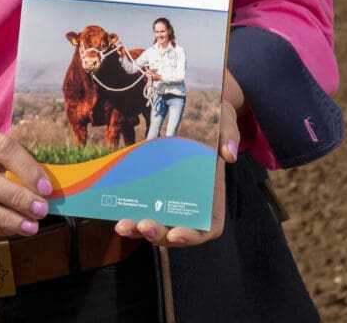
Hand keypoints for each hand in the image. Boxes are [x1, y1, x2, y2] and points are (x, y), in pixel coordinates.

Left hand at [115, 70, 244, 247]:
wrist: (197, 111)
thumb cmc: (216, 121)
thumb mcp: (226, 122)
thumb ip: (229, 136)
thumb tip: (228, 153)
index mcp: (213, 198)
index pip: (208, 228)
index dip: (192, 236)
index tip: (176, 233)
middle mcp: (192, 206)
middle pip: (177, 232)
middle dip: (160, 235)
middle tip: (144, 227)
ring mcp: (171, 202)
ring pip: (156, 226)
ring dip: (139, 230)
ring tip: (123, 225)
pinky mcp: (154, 193)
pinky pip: (143, 210)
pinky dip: (131, 216)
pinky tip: (117, 215)